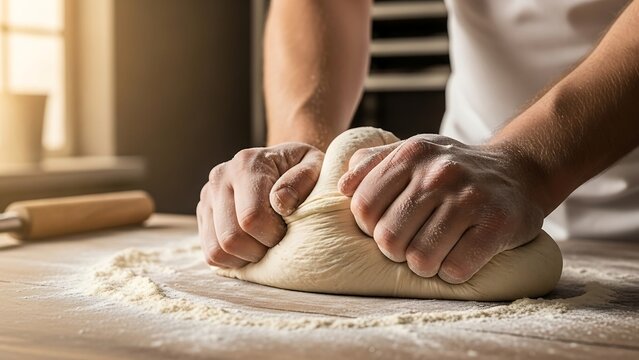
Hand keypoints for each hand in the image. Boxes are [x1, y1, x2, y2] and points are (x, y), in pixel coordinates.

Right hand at [198, 143, 323, 267]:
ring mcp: (207, 197)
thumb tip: (280, 202)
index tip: (287, 230)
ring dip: (245, 257)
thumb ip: (302, 179)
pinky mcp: (203, 214)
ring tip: (264, 244)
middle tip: (277, 241)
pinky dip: (232, 260)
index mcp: (247, 164)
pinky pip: (210, 254)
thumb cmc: (302, 169)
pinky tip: (251, 247)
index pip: (251, 217)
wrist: (283, 164)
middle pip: (230, 238)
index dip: (273, 235)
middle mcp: (220, 177)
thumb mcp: (315, 165)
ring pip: (217, 250)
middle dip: (259, 250)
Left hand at [338, 134, 543, 283]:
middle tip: (411, 244)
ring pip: (420, 258)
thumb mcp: (413, 151)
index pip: (363, 207)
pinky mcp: (498, 224)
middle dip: (395, 251)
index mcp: (412, 154)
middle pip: (388, 237)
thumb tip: (342, 187)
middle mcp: (439, 172)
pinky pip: (456, 269)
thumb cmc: (454, 168)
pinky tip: (459, 257)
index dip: (369, 227)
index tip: (387, 226)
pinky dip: (452, 272)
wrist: (519, 170)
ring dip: (423, 265)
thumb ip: (373, 163)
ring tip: (433, 254)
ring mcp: (471, 197)